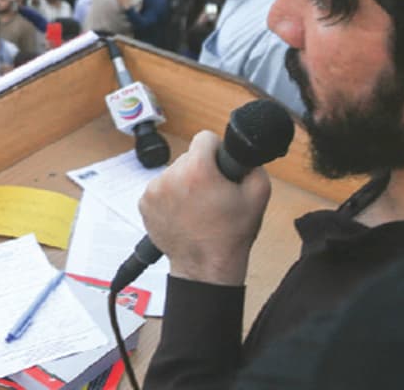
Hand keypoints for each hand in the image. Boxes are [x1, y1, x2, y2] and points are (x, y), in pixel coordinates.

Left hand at [138, 130, 271, 285]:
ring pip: (174, 172)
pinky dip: (171, 197)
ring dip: (185, 183)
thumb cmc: (230, 235)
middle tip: (212, 193)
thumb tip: (242, 153)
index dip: (217, 150)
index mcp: (197, 170)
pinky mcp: (144, 203)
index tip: (220, 166)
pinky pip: (161, 188)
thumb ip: (253, 165)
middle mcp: (171, 176)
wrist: (206, 267)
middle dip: (200, 169)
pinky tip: (184, 213)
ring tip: (197, 207)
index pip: (205, 137)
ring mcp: (154, 191)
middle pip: (188, 156)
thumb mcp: (258, 195)